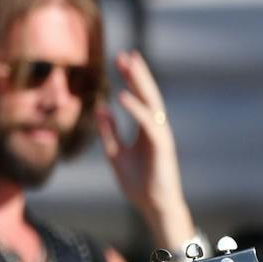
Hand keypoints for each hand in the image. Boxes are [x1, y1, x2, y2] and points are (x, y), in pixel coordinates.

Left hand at [95, 50, 187, 228]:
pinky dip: (136, 109)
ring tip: (129, 65)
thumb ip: (109, 132)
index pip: (138, 98)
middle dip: (137, 74)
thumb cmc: (138, 183)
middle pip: (147, 95)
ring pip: (151, 103)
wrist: (153, 207)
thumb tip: (100, 109)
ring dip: (139, 83)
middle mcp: (155, 129)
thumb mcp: (115, 154)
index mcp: (145, 130)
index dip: (130, 79)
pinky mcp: (162, 147)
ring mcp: (160, 136)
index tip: (120, 60)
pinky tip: (123, 95)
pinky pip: (147, 124)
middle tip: (126, 53)